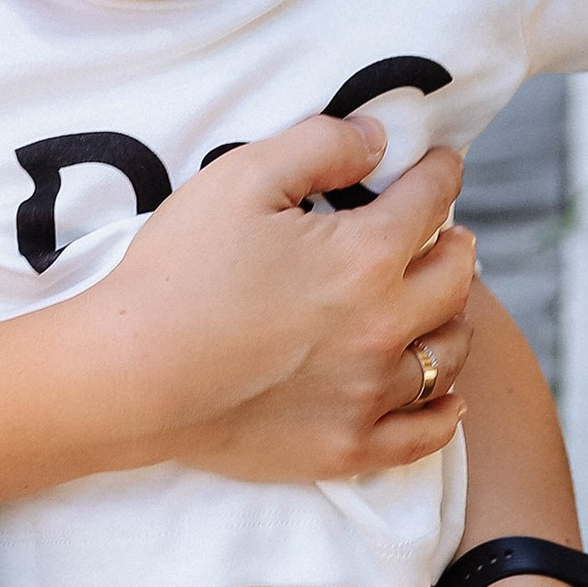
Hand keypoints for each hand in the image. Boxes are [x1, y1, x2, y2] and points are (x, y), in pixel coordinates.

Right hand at [97, 113, 477, 488]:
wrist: (130, 374)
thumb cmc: (178, 269)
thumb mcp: (240, 177)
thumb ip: (320, 145)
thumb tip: (377, 139)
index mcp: (366, 256)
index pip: (430, 202)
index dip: (440, 172)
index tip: (440, 163)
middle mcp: (384, 328)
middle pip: (456, 280)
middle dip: (457, 247)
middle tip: (449, 235)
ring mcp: (368, 395)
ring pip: (447, 355)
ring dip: (454, 321)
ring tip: (443, 306)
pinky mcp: (345, 447)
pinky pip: (423, 434)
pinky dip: (444, 411)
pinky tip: (449, 397)